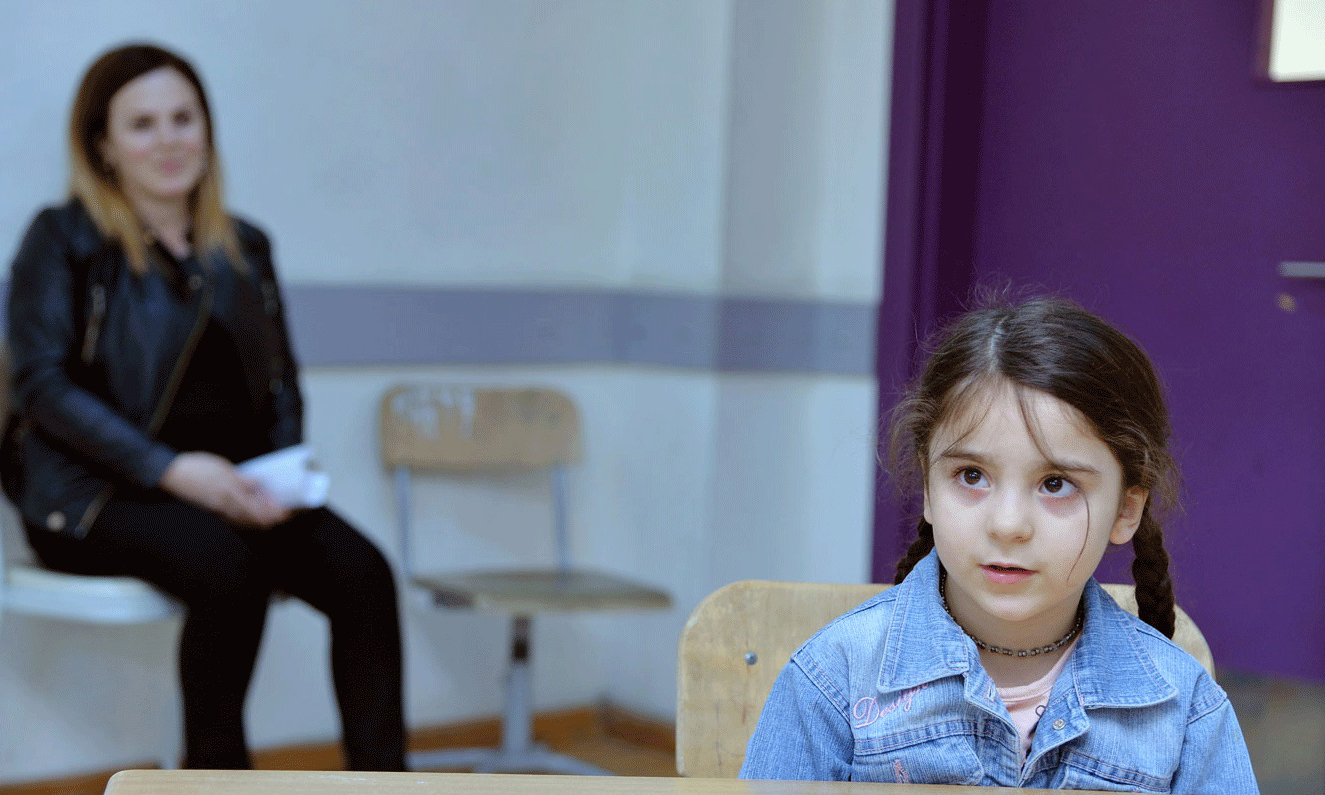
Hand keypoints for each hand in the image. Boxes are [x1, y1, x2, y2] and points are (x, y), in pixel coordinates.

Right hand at [160, 451, 291, 527]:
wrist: (171, 474)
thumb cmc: (196, 468)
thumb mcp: (223, 469)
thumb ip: (241, 479)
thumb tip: (257, 485)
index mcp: (231, 498)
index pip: (260, 513)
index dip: (276, 514)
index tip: (288, 511)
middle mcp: (226, 509)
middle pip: (255, 522)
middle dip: (272, 518)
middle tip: (284, 511)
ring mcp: (219, 511)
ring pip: (246, 522)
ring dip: (261, 518)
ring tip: (271, 509)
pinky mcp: (213, 509)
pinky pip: (235, 519)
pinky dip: (248, 517)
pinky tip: (252, 509)